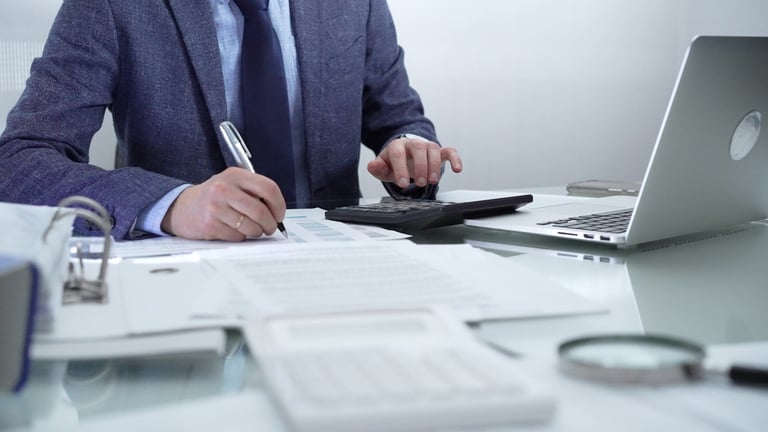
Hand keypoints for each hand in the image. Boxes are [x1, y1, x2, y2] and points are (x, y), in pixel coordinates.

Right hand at [161, 167, 285, 240]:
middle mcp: (224, 188)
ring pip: (251, 227)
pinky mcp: (210, 224)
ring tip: (251, 229)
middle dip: (270, 224)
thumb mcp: (233, 185)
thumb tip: (278, 212)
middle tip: (270, 228)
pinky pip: (237, 236)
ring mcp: (215, 206)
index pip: (268, 188)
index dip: (279, 205)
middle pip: (261, 211)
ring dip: (256, 232)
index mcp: (235, 175)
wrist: (182, 207)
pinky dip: (240, 237)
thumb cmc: (214, 197)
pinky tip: (232, 230)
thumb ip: (254, 192)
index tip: (280, 214)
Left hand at [367, 137, 462, 187]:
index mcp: (397, 146)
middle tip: (419, 183)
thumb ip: (377, 168)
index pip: (398, 153)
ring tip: (432, 181)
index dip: (400, 168)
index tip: (403, 184)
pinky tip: (457, 169)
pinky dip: (455, 159)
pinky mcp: (440, 152)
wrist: (407, 156)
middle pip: (418, 147)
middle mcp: (413, 143)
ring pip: (433, 149)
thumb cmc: (395, 163)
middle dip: (420, 166)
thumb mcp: (384, 168)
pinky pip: (450, 151)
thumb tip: (372, 165)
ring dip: (434, 165)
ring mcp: (427, 146)